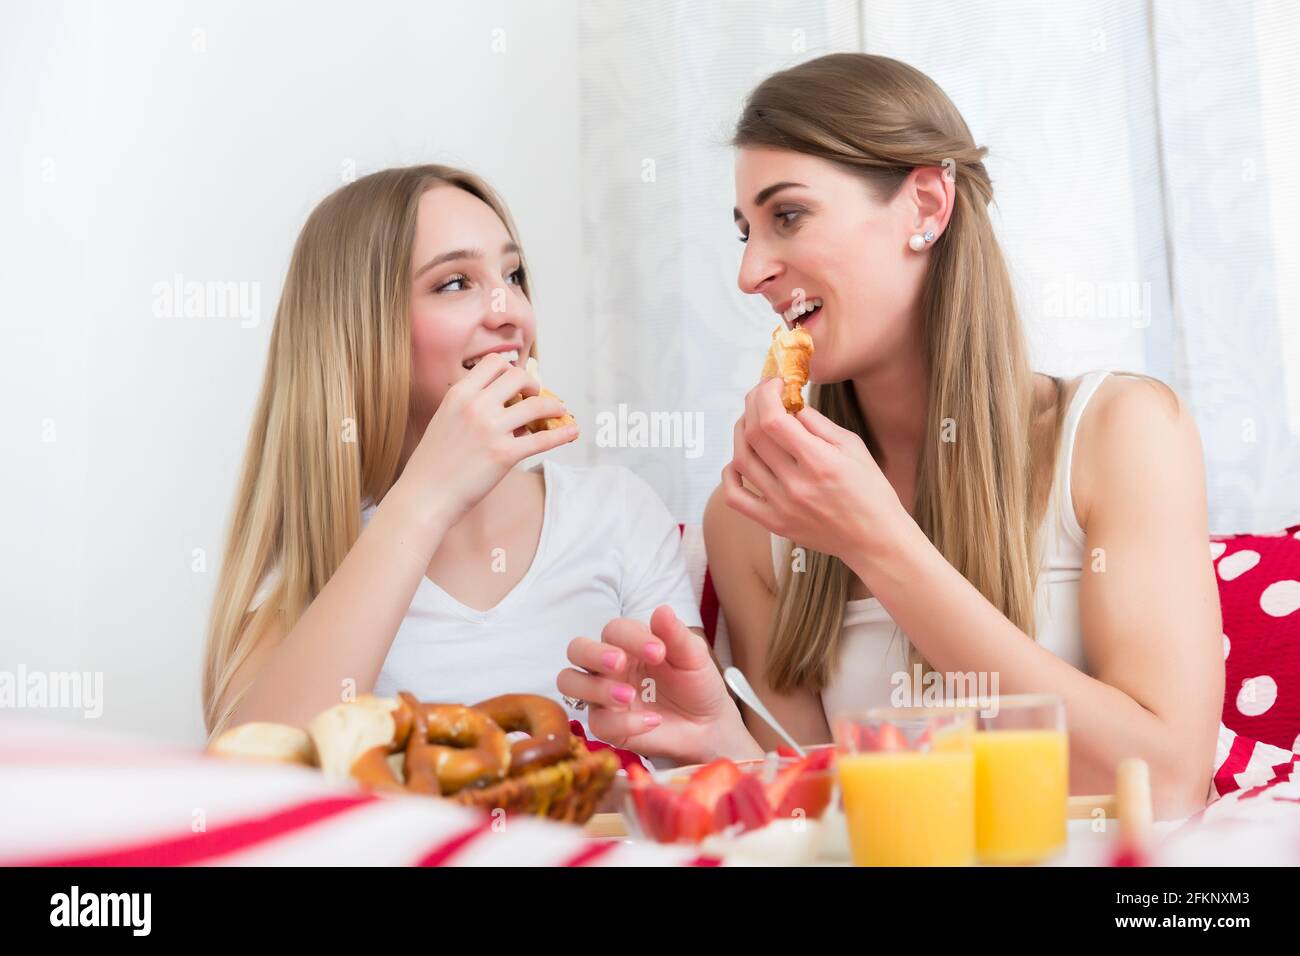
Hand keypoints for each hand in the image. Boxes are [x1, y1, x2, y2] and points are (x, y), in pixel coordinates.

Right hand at [398, 352, 575, 533]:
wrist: (423, 496)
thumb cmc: (433, 464)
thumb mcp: (445, 421)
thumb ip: (470, 407)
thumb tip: (506, 406)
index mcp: (458, 394)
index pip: (494, 363)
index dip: (510, 369)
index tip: (517, 383)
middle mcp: (475, 406)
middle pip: (518, 377)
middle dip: (533, 385)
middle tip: (537, 397)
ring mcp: (490, 429)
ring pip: (536, 405)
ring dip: (553, 407)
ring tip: (559, 412)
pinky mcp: (504, 454)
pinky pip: (542, 439)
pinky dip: (562, 434)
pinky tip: (573, 432)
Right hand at [557, 606, 758, 764]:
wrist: (708, 724)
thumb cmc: (695, 683)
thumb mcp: (693, 657)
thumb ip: (676, 635)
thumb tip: (661, 610)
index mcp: (628, 643)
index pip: (613, 630)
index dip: (631, 638)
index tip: (659, 652)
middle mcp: (609, 666)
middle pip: (577, 650)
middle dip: (594, 654)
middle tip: (620, 663)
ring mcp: (603, 696)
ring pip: (570, 682)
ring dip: (595, 687)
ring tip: (628, 696)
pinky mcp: (607, 725)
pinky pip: (598, 722)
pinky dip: (624, 722)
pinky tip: (652, 722)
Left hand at [722, 377, 903, 561]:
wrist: (874, 539)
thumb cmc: (869, 489)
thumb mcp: (852, 446)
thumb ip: (817, 423)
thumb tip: (788, 402)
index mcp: (820, 461)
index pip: (774, 420)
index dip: (766, 394)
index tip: (774, 384)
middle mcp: (796, 484)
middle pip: (753, 435)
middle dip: (752, 406)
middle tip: (761, 396)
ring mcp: (781, 506)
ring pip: (741, 460)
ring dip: (740, 433)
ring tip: (751, 422)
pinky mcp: (774, 523)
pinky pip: (735, 497)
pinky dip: (729, 474)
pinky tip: (739, 461)